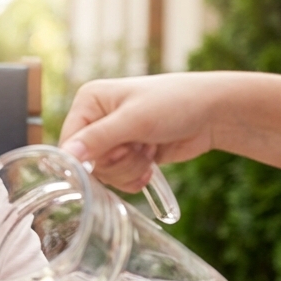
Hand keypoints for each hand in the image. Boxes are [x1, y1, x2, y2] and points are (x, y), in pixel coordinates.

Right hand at [60, 73, 226, 191]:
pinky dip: (136, 177)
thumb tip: (67, 155)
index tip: (118, 150)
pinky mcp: (129, 154)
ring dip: (131, 168)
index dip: (90, 156)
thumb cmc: (175, 103)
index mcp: (89, 101)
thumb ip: (98, 138)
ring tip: (150, 148)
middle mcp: (97, 119)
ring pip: (105, 173)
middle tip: (140, 145)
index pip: (69, 141)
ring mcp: (114, 138)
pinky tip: (152, 164)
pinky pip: (120, 179)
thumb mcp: (134, 120)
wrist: (213, 112)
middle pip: (88, 161)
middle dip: (119, 161)